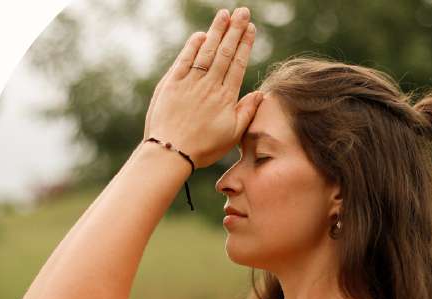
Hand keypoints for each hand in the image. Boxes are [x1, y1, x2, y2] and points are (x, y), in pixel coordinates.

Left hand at [147, 7, 262, 167]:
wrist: (171, 153)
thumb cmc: (204, 148)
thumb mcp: (232, 135)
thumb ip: (247, 112)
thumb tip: (260, 93)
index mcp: (225, 97)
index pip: (238, 64)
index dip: (245, 44)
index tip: (251, 29)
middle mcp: (208, 86)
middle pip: (224, 52)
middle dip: (235, 30)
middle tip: (243, 12)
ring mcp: (189, 83)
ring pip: (205, 52)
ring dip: (216, 31)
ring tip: (224, 14)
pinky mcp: (171, 85)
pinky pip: (183, 61)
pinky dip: (191, 46)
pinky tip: (200, 35)